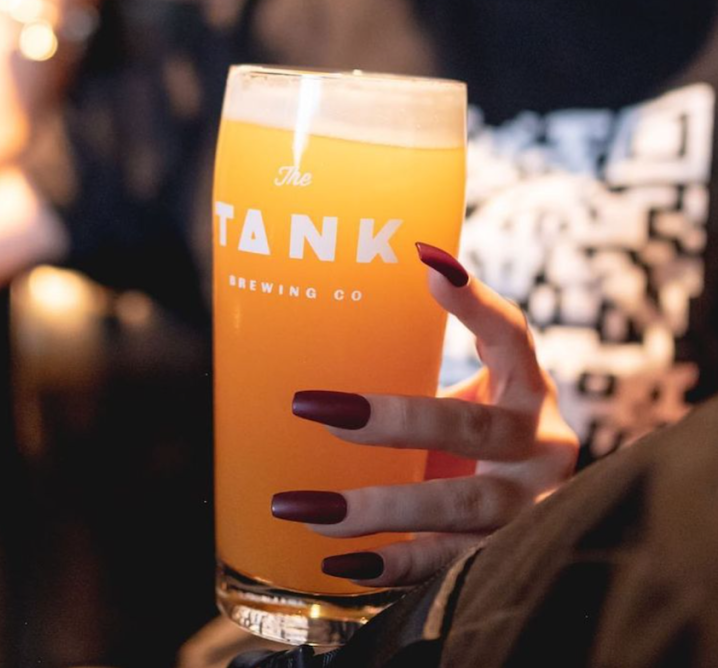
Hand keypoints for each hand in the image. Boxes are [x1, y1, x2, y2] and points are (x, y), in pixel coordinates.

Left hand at [271, 242, 578, 586]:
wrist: (537, 517)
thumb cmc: (474, 444)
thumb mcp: (464, 400)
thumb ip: (412, 375)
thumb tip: (293, 337)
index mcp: (526, 390)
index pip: (510, 336)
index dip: (475, 304)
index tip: (428, 266)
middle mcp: (540, 444)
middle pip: (470, 428)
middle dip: (391, 421)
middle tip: (312, 408)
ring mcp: (532, 506)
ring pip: (460, 506)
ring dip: (378, 508)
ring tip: (304, 507)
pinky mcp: (508, 556)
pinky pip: (450, 563)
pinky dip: (394, 566)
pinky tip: (340, 563)